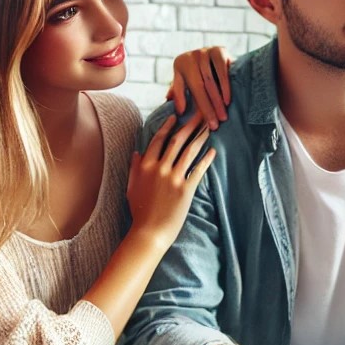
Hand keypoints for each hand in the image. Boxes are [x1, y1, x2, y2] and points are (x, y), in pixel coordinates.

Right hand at [126, 113, 214, 250]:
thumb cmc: (140, 210)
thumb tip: (137, 152)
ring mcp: (173, 178)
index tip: (176, 117)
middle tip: (199, 113)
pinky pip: (198, 170)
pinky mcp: (186, 189)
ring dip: (200, 137)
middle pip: (177, 140)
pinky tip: (213, 151)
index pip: (158, 140)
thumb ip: (135, 167)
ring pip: (189, 151)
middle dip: (189, 125)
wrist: (149, 231)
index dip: (168, 126)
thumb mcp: (132, 186)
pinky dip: (206, 159)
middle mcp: (159, 168)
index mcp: (145, 166)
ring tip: (209, 127)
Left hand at [168, 46, 232, 129]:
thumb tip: (178, 111)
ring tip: (224, 116)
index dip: (201, 107)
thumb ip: (179, 92)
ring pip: (212, 81)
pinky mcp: (219, 50)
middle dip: (210, 107)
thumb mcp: (185, 80)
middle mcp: (192, 56)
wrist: (215, 53)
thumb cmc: (198, 72)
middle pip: (202, 86)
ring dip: (219, 100)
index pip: (192, 90)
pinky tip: (228, 100)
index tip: (209, 124)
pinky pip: (223, 71)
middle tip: (217, 124)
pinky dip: (226, 87)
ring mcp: (205, 52)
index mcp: (181, 64)